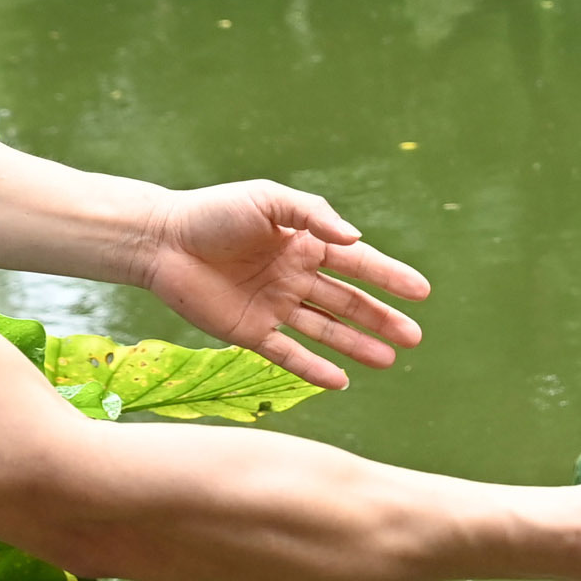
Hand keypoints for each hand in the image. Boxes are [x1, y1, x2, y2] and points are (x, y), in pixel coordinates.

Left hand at [132, 181, 431, 387]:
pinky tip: (341, 382)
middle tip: (414, 337)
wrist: (158, 240)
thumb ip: (313, 215)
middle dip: (382, 319)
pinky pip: (289, 354)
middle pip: (348, 303)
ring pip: (326, 331)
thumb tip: (356, 239)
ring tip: (389, 361)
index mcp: (303, 244)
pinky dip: (314, 369)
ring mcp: (274, 307)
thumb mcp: (268, 199)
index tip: (422, 292)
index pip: (357, 264)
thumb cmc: (213, 212)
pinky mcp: (249, 332)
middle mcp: (295, 278)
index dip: (390, 277)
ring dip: (357, 346)